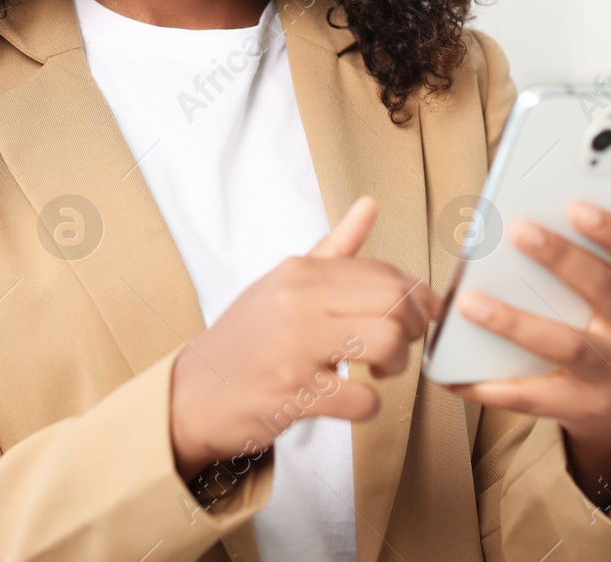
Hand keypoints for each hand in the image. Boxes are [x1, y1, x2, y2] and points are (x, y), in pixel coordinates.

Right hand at [169, 195, 442, 484]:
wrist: (191, 395)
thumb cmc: (246, 340)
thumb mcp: (283, 283)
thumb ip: (334, 248)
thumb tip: (369, 205)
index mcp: (300, 273)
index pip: (385, 272)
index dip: (417, 298)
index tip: (419, 318)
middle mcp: (297, 302)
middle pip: (393, 302)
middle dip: (413, 329)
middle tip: (400, 346)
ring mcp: (293, 349)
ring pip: (386, 343)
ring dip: (397, 365)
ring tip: (379, 372)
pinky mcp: (293, 394)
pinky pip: (362, 399)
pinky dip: (367, 406)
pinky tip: (350, 399)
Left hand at [438, 201, 610, 509]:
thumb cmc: (605, 319)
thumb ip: (602, 239)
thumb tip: (586, 177)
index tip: (575, 203)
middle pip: (602, 291)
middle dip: (561, 258)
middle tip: (517, 229)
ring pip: (564, 344)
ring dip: (514, 321)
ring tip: (469, 302)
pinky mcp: (582, 407)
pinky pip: (531, 396)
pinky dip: (490, 386)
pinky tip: (453, 373)